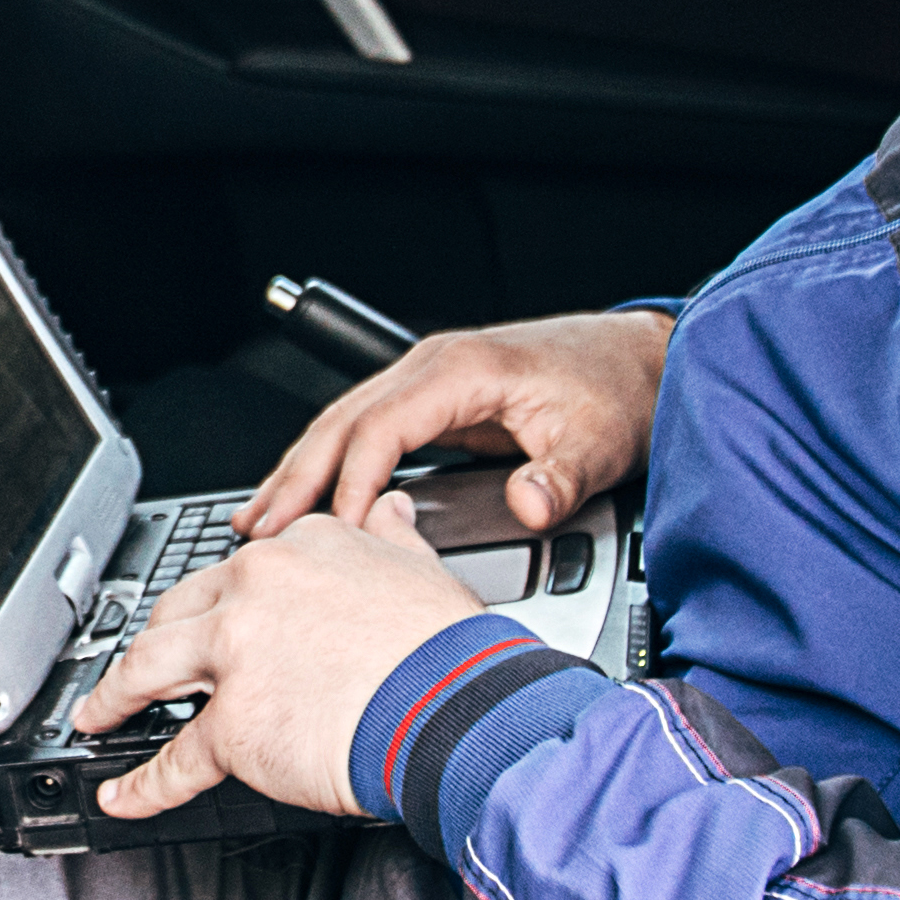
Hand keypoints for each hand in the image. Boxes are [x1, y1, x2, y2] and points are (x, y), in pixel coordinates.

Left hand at [72, 492, 486, 826]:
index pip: (233, 573)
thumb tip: (388, 508)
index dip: (215, 604)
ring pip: (146, 670)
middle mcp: (254, 590)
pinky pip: (173, 760)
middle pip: (176, 614)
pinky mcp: (231, 724)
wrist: (459, 708)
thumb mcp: (421, 566)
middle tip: (138, 669)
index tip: (205, 622)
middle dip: (151, 642)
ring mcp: (235, 656)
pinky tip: (121, 795)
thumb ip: (391, 536)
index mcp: (296, 550)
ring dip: (112, 697)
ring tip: (97, 716)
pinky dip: (141, 784)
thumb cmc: (449, 652)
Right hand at [244, 306, 674, 542]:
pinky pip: (367, 433)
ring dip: (301, 471)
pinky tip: (314, 499)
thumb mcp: (597, 441)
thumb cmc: (618, 392)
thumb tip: (527, 505)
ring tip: (259, 518)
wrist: (643, 364)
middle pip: (341, 422)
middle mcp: (434, 368)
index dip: (351, 484)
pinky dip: (332, 465)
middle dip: (295, 477)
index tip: (336, 535)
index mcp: (460, 369)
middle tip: (256, 528)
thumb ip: (559, 477)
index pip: (380, 428)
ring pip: (345, 424)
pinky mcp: (437, 402)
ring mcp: (431, 382)